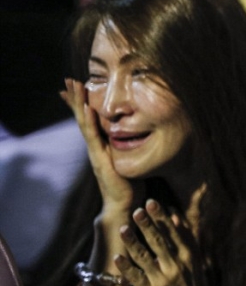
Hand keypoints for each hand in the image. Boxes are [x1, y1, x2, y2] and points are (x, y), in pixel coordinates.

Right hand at [61, 78, 142, 215]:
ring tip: (74, 88)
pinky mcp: (100, 159)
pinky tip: (87, 109)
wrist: (123, 205)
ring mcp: (96, 152)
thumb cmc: (129, 183)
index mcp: (102, 144)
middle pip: (83, 118)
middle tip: (69, 80)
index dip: (83, 103)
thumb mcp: (128, 158)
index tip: (78, 85)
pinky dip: (89, 121)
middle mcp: (95, 146)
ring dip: (79, 104)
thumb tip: (137, 133)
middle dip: (76, 99)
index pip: (90, 119)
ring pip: (85, 124)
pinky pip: (94, 137)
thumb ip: (128, 146)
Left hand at [115, 200, 215, 285]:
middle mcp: (175, 266)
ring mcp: (162, 280)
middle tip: (136, 210)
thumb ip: (184, 235)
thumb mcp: (193, 258)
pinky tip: (118, 257)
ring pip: (145, 258)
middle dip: (147, 225)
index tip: (151, 202)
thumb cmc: (191, 281)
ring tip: (123, 228)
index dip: (160, 217)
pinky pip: (135, 278)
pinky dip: (126, 267)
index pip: (172, 232)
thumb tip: (174, 214)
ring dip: (133, 242)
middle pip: (159, 242)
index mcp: (187, 255)